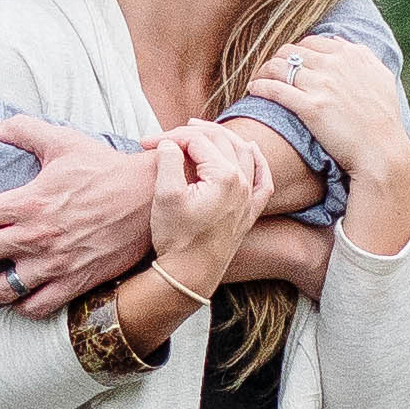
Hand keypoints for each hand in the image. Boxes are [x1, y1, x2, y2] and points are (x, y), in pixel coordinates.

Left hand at [0, 118, 157, 312]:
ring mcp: (54, 264)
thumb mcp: (62, 141)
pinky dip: (20, 307)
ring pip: (0, 290)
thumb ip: (22, 131)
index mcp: (28, 201)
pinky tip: (15, 299)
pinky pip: (36, 307)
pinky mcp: (74, 283)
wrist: (151, 198)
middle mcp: (36, 236)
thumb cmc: (105, 168)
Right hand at [145, 116, 279, 282]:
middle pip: (220, 141)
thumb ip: (168, 160)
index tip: (146, 144)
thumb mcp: (166, 195)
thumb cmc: (178, 238)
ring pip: (243, 153)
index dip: (169, 137)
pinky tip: (252, 151)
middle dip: (192, 133)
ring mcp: (249, 198)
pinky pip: (263, 181)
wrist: (190, 276)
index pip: (196, 140)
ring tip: (202, 132)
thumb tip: (171, 143)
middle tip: (169, 135)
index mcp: (224, 176)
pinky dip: (259, 162)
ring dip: (223, 138)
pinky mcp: (249, 212)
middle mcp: (243, 183)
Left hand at [244, 38, 409, 243]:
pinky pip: (275, 88)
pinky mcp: (311, 107)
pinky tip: (253, 90)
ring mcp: (323, 84)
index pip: (312, 42)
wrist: (382, 152)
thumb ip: (361, 57)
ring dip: (263, 71)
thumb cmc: (383, 120)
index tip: (288, 64)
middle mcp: (337, 64)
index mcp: (353, 54)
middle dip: (276, 60)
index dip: (296, 52)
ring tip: (256, 81)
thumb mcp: (380, 78)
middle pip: (291, 51)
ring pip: (279, 66)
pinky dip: (259, 86)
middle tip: (267, 73)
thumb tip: (336, 40)